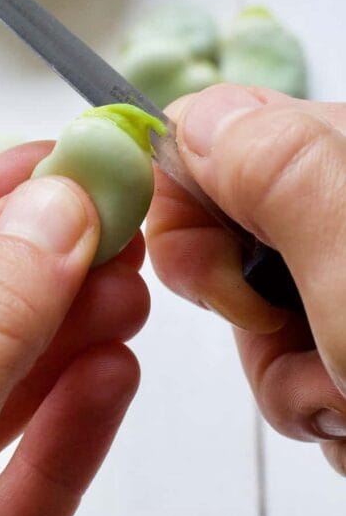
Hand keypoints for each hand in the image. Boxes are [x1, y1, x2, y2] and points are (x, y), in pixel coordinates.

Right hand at [146, 84, 345, 474]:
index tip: (206, 261)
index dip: (186, 191)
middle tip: (281, 329)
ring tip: (342, 396)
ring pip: (256, 304)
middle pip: (227, 224)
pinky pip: (292, 355)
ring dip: (282, 368)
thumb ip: (277, 169)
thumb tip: (194, 117)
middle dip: (238, 299)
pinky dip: (312, 397)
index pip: (220, 127)